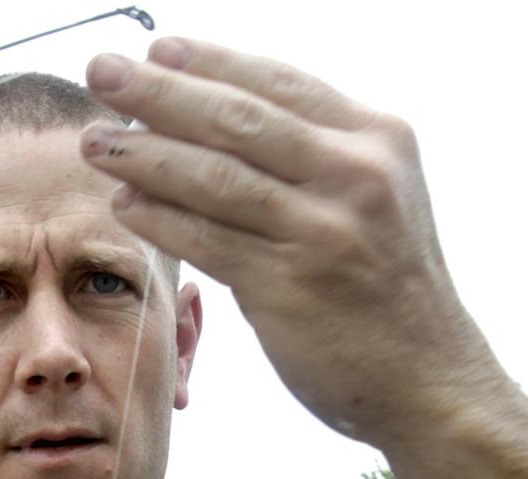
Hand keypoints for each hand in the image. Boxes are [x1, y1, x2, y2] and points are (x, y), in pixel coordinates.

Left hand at [78, 37, 504, 449]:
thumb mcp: (376, 200)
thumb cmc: (387, 291)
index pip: (280, 83)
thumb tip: (227, 119)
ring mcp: (324, 231)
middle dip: (160, 92)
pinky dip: (160, 219)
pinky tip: (124, 204)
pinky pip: (207, 241)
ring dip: (143, 155)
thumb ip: (315, 159)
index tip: (156, 48)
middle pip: (237, 118)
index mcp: (378, 140)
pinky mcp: (290, 287)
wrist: (431, 381)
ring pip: (213, 177)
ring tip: (96, 141)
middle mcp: (356, 175)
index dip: (212, 63)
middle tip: (101, 71)